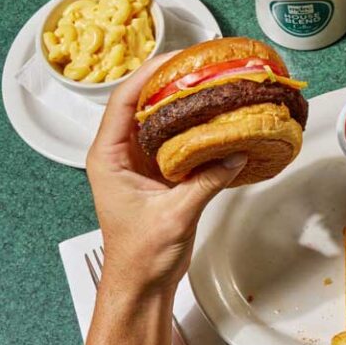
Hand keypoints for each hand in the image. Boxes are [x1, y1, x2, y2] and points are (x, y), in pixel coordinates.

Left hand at [86, 54, 245, 294]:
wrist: (142, 286)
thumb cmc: (140, 257)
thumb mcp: (175, 216)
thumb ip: (206, 181)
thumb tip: (237, 150)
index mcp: (108, 157)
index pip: (123, 100)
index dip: (149, 74)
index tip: (177, 58)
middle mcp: (121, 152)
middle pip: (142, 101)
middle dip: (171, 79)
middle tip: (202, 62)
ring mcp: (141, 160)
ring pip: (161, 116)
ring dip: (185, 98)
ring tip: (211, 80)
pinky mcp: (161, 169)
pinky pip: (178, 135)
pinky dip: (195, 123)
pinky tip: (216, 115)